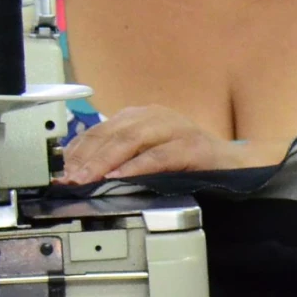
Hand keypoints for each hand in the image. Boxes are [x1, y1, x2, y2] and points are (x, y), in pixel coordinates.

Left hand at [58, 106, 284, 183]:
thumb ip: (118, 158)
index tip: (60, 171)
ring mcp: (177, 129)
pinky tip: (121, 176)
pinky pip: (161, 156)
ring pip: (132, 140)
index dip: (76, 151)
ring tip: (88, 178)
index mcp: (141, 117)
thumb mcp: (147, 155)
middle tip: (69, 179)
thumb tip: (79, 172)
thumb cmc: (190, 162)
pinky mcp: (194, 147)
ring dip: (105, 161)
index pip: (98, 130)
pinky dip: (138, 166)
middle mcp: (157, 117)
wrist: (237, 166)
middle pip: (111, 133)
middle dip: (86, 158)